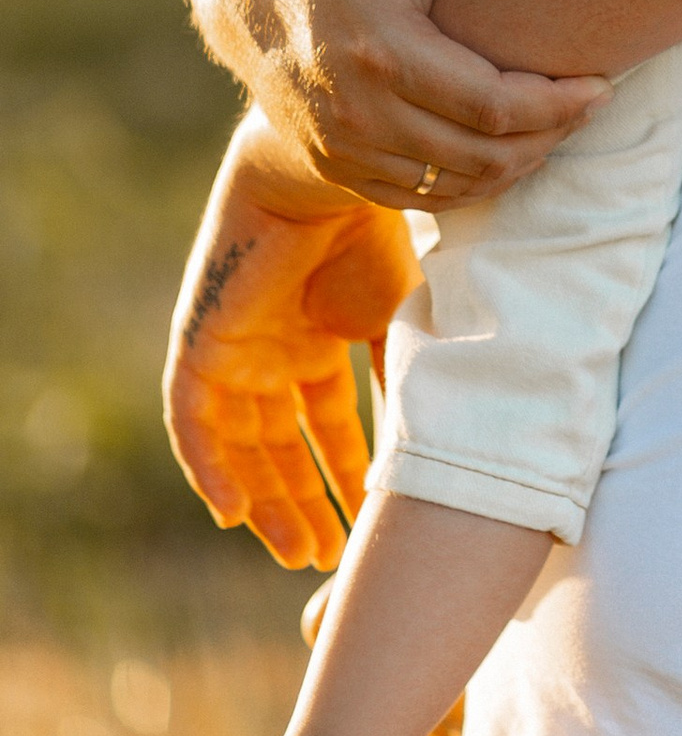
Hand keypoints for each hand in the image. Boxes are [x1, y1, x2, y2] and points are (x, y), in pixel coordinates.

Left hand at [164, 121, 421, 568]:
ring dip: (265, 499)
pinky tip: (236, 516)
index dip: (344, 476)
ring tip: (298, 552)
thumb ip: (406, 382)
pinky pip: (193, 421)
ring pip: (241, 444)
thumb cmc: (380, 236)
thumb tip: (434, 451)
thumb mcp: (405, 323)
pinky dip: (210, 469)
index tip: (364, 529)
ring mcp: (237, 348)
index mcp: (323, 337)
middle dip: (304, 501)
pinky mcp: (202, 343)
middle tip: (327, 558)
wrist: (335, 177)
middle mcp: (276, 349)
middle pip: (281, 444)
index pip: (327, 424)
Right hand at [200, 0, 610, 211]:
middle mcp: (360, 111)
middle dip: (550, 135)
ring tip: (557, 125)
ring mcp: (343, 146)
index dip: (558, 104)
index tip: (602, 84)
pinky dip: (473, 185)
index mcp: (385, 52)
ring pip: (455, 185)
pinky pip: (419, 199)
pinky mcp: (335, 167)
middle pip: (483, 155)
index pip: (493, 105)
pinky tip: (508, 151)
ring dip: (518, 164)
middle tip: (590, 106)